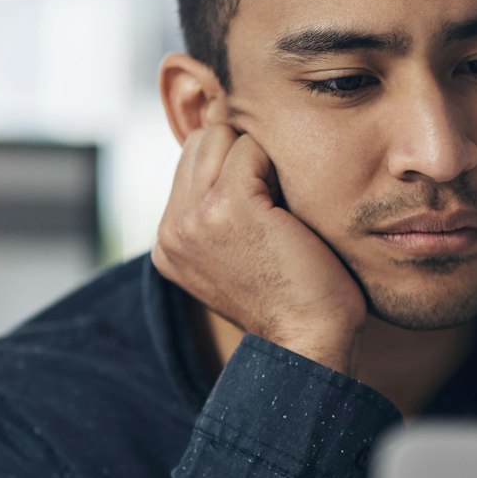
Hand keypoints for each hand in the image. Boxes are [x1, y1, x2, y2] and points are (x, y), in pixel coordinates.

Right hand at [152, 124, 366, 373]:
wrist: (309, 342)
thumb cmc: (292, 300)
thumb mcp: (236, 260)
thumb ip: (216, 217)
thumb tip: (231, 157)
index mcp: (167, 244)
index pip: (190, 163)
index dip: (234, 170)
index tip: (262, 214)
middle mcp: (170, 230)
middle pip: (201, 141)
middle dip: (241, 157)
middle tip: (273, 206)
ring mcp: (192, 217)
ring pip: (220, 136)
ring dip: (257, 159)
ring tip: (278, 208)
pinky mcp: (225, 205)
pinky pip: (250, 148)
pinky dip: (277, 167)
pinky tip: (288, 211)